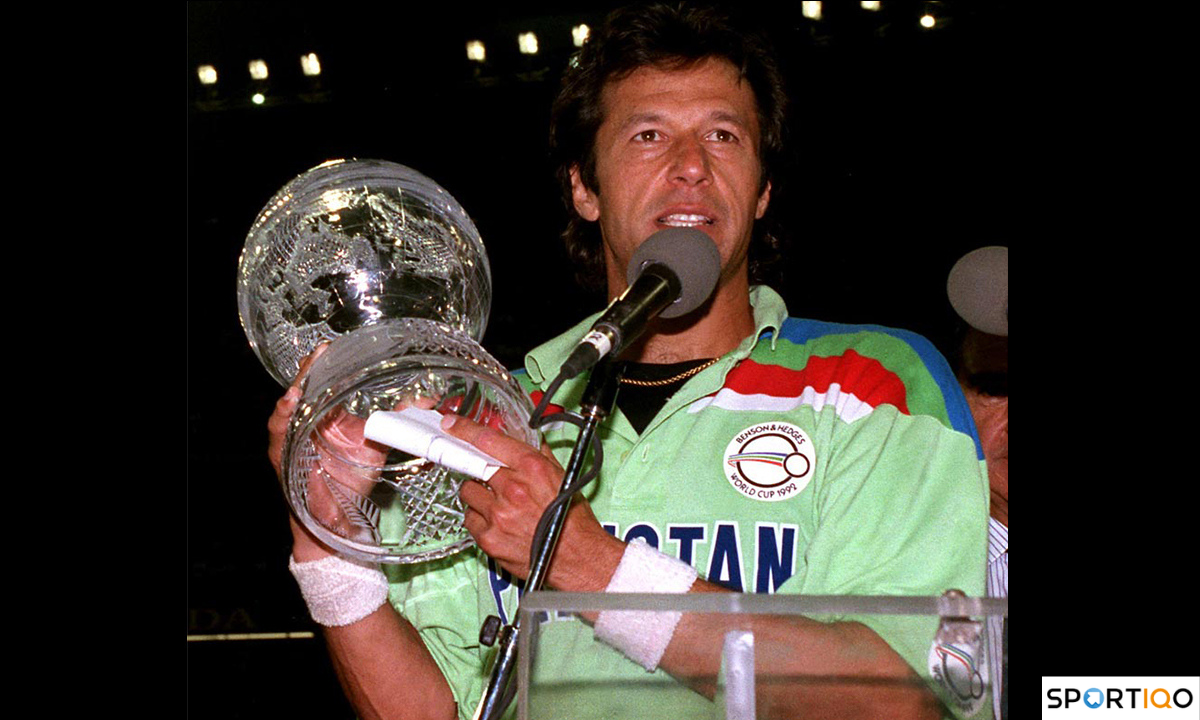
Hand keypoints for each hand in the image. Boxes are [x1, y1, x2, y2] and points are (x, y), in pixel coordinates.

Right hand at [267, 343, 389, 555]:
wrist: (338, 521)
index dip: (325, 365)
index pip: (323, 384)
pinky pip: (280, 435)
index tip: (332, 347)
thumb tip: (428, 401)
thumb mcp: (377, 446)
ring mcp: (293, 439)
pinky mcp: (285, 458)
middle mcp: (308, 423)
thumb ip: (397, 422)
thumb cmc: (353, 482)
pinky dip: (283, 419)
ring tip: (301, 381)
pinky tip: (290, 405)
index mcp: (327, 416)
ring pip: (288, 410)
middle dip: (309, 370)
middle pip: (303, 390)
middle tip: (321, 352)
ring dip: (293, 393)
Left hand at [440, 414, 621, 590]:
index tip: (451, 424)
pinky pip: (470, 520)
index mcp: (530, 468)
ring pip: (468, 493)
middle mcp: (512, 489)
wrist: (577, 557)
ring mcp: (498, 514)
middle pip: (473, 467)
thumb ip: (537, 455)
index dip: (464, 429)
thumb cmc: (572, 520)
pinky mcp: (489, 538)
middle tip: (484, 475)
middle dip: (478, 470)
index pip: (488, 440)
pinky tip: (496, 522)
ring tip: (497, 504)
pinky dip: (479, 519)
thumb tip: (522, 440)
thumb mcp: (561, 477)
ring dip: (479, 496)